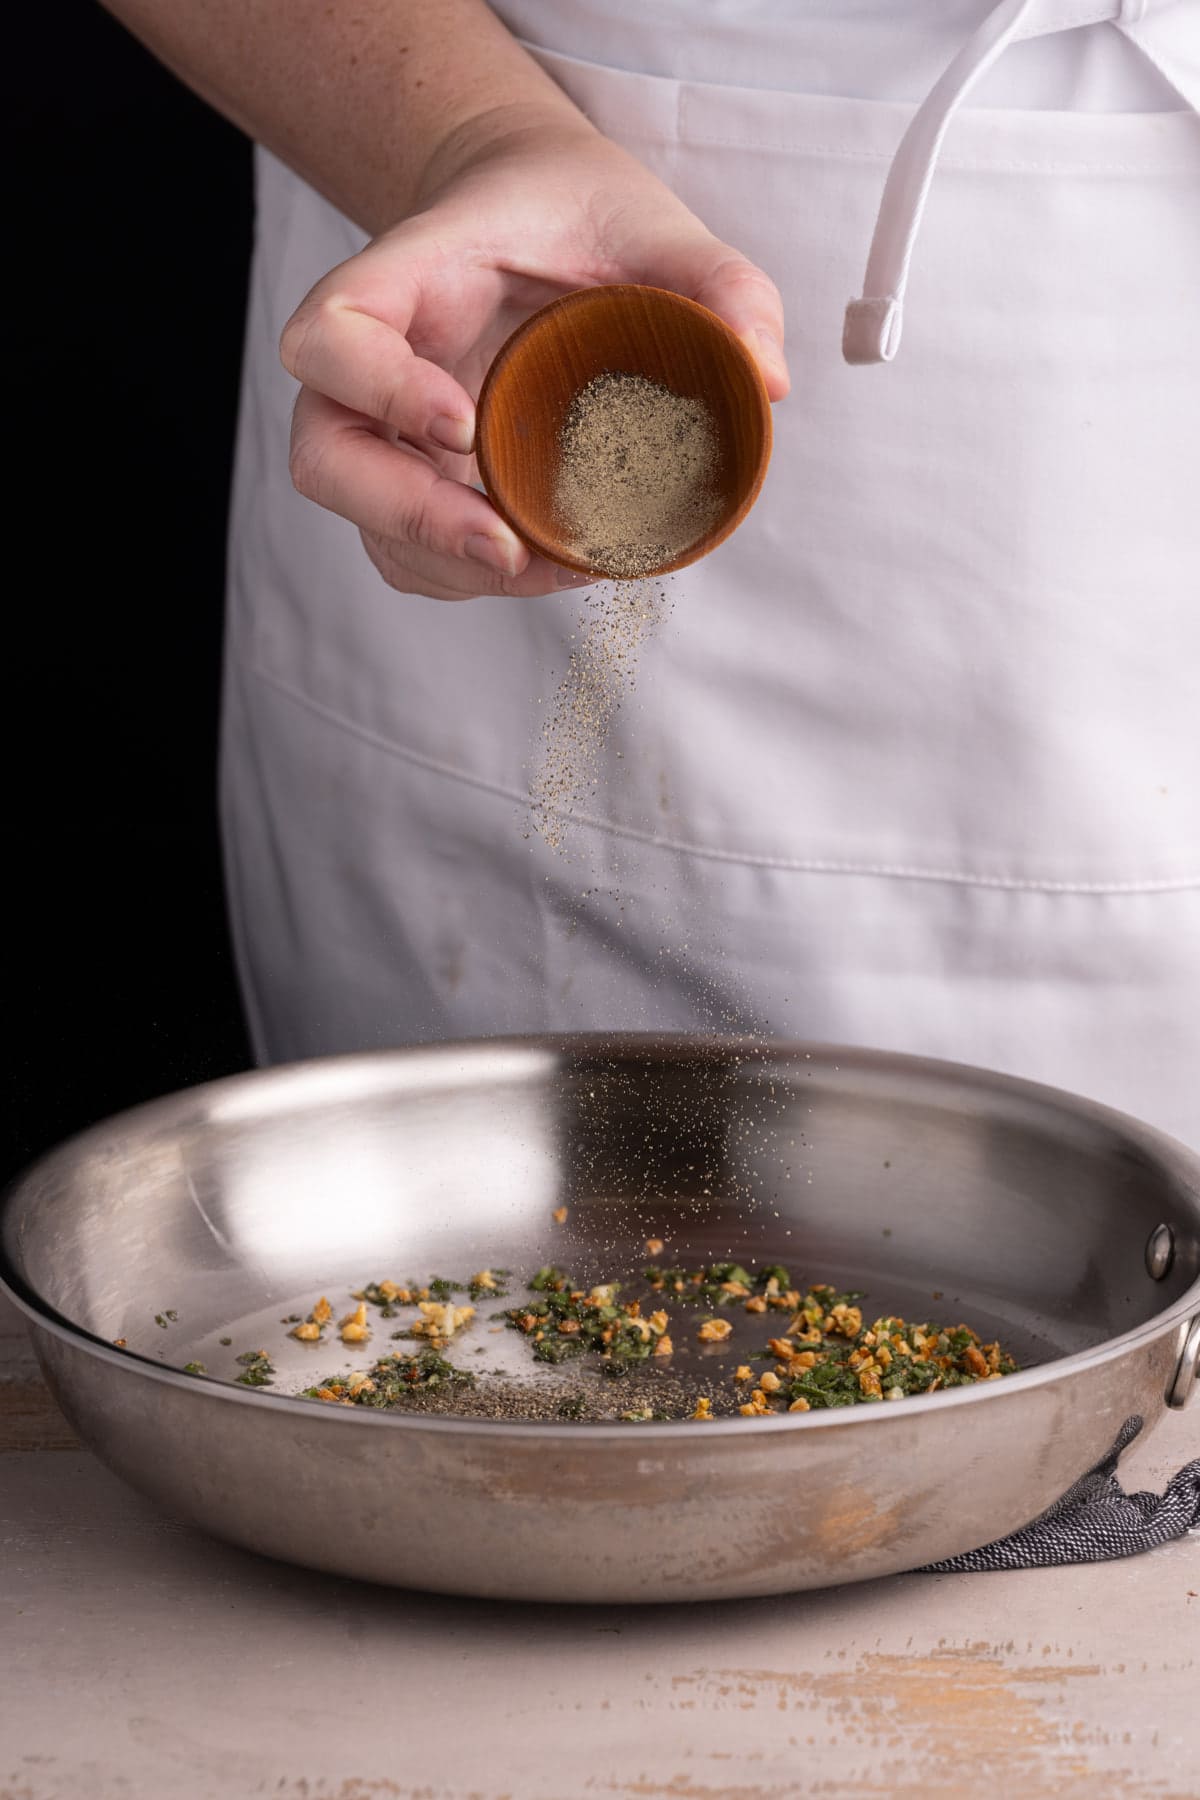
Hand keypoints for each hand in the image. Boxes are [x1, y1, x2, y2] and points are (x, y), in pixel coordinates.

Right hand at [280, 112, 789, 600]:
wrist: (543, 224)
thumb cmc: (581, 217)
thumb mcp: (656, 225)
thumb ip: (719, 285)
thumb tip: (768, 380)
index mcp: (403, 281)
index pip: (332, 335)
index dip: (378, 386)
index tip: (463, 422)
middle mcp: (371, 368)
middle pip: (327, 460)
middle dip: (408, 517)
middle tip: (505, 544)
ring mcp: (388, 437)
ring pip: (372, 528)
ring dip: (451, 564)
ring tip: (553, 566)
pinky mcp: (421, 486)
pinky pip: (416, 556)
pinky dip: (472, 578)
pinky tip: (552, 565)